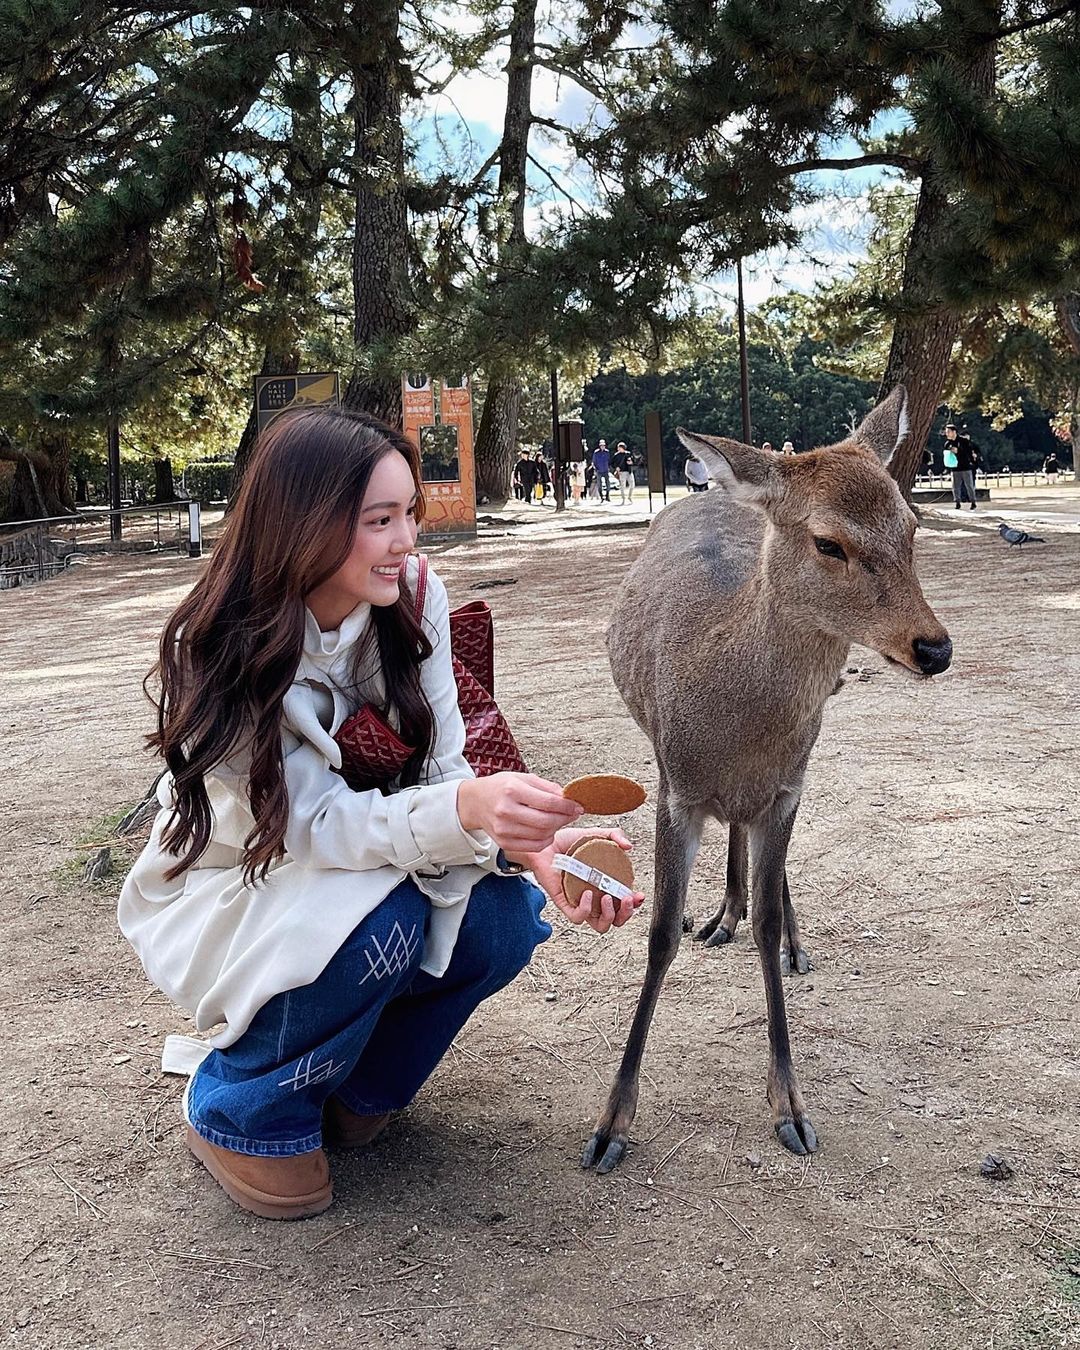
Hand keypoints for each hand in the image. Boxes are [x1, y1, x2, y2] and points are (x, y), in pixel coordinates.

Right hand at [457, 773, 582, 853]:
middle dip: (565, 819)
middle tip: (572, 814)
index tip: (577, 806)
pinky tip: (547, 831)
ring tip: (558, 820)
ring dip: (556, 829)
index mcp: (512, 790)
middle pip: (546, 821)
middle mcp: (506, 810)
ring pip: (542, 835)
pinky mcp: (504, 843)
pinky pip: (533, 846)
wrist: (475, 802)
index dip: (568, 806)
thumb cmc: (500, 787)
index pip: (549, 802)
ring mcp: (504, 829)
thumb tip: (567, 798)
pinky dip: (545, 840)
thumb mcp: (522, 777)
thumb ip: (546, 787)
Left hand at [511, 827, 644, 934]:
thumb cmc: (568, 841)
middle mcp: (594, 898)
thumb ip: (615, 835)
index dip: (635, 904)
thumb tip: (629, 846)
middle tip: (627, 899)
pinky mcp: (564, 903)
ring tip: (607, 898)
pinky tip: (587, 893)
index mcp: (604, 886)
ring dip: (609, 916)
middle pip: (616, 920)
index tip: (639, 895)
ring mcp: (579, 902)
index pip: (624, 904)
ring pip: (600, 926)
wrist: (546, 841)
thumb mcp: (597, 834)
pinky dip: (585, 910)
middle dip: (626, 914)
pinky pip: (577, 918)